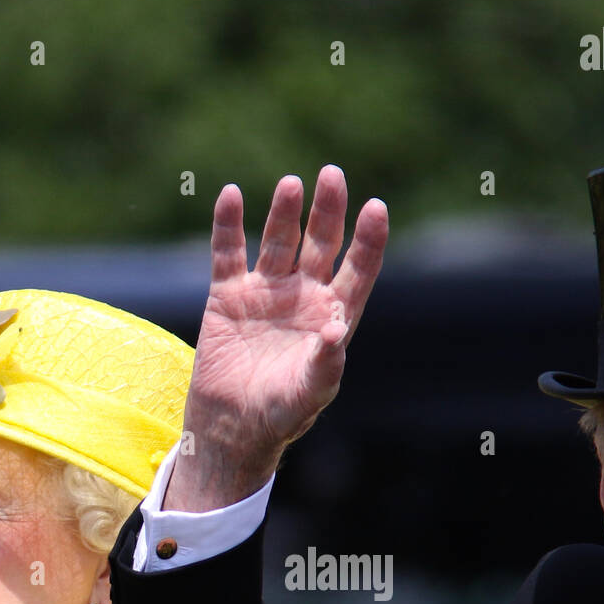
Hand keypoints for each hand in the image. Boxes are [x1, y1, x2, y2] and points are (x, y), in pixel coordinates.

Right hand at [165, 164, 387, 510]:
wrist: (231, 428)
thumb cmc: (280, 415)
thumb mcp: (309, 393)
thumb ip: (326, 363)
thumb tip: (337, 329)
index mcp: (331, 317)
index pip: (357, 270)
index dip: (368, 241)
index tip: (376, 209)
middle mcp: (303, 296)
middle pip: (321, 244)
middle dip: (328, 211)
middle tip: (332, 176)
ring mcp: (265, 292)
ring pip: (278, 241)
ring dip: (284, 212)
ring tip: (291, 185)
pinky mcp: (227, 295)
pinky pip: (228, 252)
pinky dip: (228, 225)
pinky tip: (230, 196)